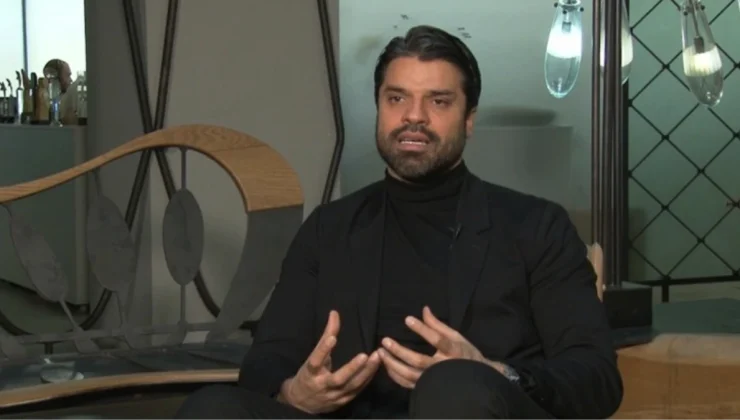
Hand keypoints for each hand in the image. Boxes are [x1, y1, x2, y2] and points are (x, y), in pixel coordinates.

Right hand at [279, 310, 380, 413]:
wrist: (301, 403)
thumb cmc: (308, 375)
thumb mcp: (312, 356)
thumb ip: (326, 336)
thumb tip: (334, 313)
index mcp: (310, 373)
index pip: (316, 360)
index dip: (323, 350)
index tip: (332, 338)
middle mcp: (321, 385)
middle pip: (338, 379)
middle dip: (352, 368)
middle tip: (365, 355)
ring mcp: (333, 396)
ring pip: (351, 386)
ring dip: (365, 372)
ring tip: (377, 357)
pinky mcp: (342, 401)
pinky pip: (357, 390)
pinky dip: (367, 379)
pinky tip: (376, 368)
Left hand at [378, 306, 498, 388]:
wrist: (477, 381)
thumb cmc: (466, 355)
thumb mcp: (456, 336)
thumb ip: (438, 325)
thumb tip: (424, 309)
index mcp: (454, 352)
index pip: (437, 340)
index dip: (422, 329)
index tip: (407, 319)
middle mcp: (443, 368)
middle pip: (419, 360)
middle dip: (399, 351)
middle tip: (384, 340)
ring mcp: (435, 381)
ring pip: (410, 375)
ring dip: (393, 364)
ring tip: (381, 352)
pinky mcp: (427, 388)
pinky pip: (408, 384)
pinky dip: (395, 376)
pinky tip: (387, 365)